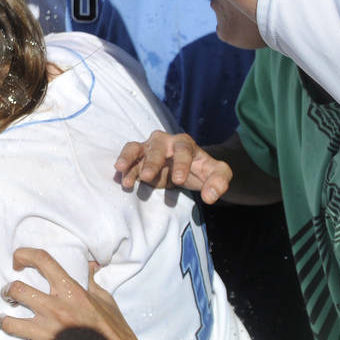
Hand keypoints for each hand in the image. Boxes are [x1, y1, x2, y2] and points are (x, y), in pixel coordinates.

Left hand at [0, 249, 138, 339]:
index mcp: (71, 291)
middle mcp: (57, 309)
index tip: (18, 259)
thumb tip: (90, 266)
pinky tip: (21, 336)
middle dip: (8, 290)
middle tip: (8, 293)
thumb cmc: (113, 330)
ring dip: (5, 320)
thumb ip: (92, 282)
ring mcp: (49, 331)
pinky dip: (20, 338)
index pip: (42, 260)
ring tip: (4, 319)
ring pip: (11, 322)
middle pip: (17, 289)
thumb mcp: (105, 301)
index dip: (24, 254)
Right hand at [114, 130, 230, 203]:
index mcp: (185, 143)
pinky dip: (124, 166)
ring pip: (136, 148)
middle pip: (156, 148)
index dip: (181, 164)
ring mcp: (149, 148)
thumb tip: (210, 197)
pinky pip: (129, 159)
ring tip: (121, 170)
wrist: (189, 168)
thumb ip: (219, 182)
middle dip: (152, 162)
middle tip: (147, 176)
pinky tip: (120, 177)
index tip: (179, 180)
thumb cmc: (201, 169)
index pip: (183, 150)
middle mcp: (164, 142)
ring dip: (129, 159)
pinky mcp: (138, 158)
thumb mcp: (218, 173)